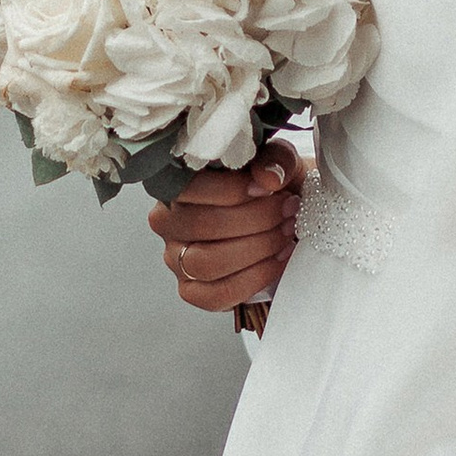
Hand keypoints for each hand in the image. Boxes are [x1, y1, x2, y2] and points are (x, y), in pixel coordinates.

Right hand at [148, 147, 302, 313]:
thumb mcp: (277, 163)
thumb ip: (275, 160)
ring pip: (207, 263)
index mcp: (178, 183)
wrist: (283, 219)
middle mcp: (168, 221)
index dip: (232, 190)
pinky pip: (216, 295)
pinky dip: (254, 279)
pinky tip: (277, 260)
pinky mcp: (192, 290)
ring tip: (285, 234)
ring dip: (257, 249)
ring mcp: (176, 258)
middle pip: (202, 226)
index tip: (268, 189)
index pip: (190, 188)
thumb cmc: (271, 189)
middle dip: (255, 220)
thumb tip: (268, 177)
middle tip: (287, 211)